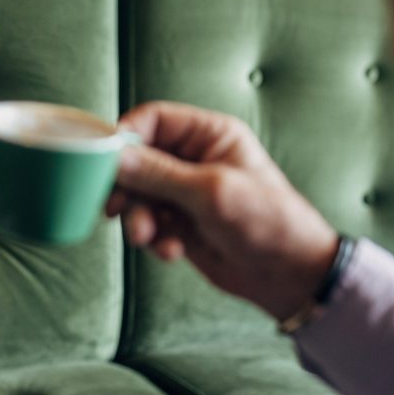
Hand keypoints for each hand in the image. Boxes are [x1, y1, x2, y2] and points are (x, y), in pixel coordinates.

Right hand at [109, 101, 339, 320]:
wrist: (289, 275)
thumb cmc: (267, 221)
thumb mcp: (210, 192)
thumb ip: (158, 174)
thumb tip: (115, 157)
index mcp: (208, 135)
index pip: (153, 120)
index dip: (126, 136)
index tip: (104, 161)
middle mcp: (194, 160)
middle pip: (138, 159)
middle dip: (127, 187)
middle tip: (116, 208)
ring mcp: (185, 193)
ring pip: (138, 195)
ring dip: (138, 218)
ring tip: (147, 237)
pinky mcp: (180, 224)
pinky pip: (148, 223)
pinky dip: (153, 238)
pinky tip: (172, 251)